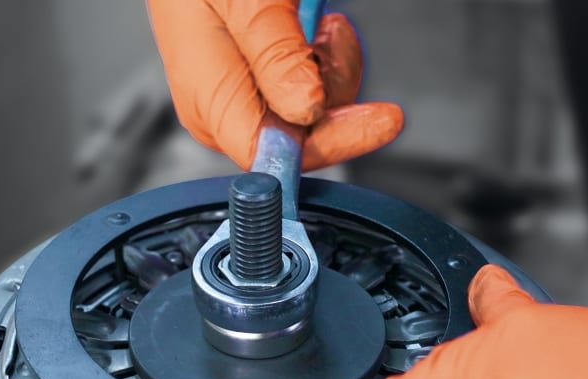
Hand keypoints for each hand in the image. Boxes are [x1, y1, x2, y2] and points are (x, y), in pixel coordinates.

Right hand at [146, 0, 403, 169]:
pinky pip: (308, 93)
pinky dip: (324, 60)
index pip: (276, 155)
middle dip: (332, 91)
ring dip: (331, 68)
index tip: (377, 122)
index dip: (329, 145)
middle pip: (302, 137)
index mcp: (210, 104)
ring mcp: (241, 99)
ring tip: (316, 25)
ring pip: (314, 114)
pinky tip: (313, 29)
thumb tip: (306, 110)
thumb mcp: (243, 1)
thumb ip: (275, 56)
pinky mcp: (258, 87)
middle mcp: (224, 111)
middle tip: (330, 36)